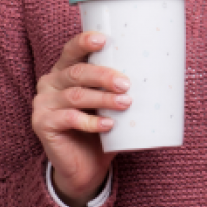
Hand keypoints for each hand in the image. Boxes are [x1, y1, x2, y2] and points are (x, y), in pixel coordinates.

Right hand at [32, 31, 129, 206]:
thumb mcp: (111, 102)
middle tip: (127, 84)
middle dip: (104, 76)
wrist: (85, 166)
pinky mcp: (42, 124)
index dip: (84, 42)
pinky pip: (68, 119)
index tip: (104, 40)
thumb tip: (164, 72)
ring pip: (76, 96)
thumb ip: (121, 87)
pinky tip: (108, 125)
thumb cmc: (102, 127)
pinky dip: (91, 122)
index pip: (71, 50)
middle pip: (77, 73)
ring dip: (103, 99)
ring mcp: (42, 103)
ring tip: (125, 103)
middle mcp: (50, 82)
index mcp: (64, 70)